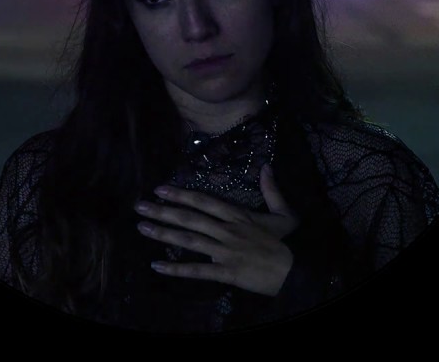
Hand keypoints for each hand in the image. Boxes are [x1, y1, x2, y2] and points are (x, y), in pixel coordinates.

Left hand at [133, 164, 299, 296]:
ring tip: (142, 228)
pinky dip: (177, 269)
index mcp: (239, 215)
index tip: (160, 189)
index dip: (181, 194)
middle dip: (163, 211)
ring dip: (164, 233)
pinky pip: (198, 270)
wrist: (299, 269)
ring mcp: (226, 251)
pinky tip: (157, 266)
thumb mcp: (284, 213)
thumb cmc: (290, 242)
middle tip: (139, 206)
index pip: (205, 201)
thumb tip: (266, 166)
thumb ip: (272, 190)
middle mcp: (227, 230)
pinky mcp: (227, 272)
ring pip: (190, 240)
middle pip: (191, 218)